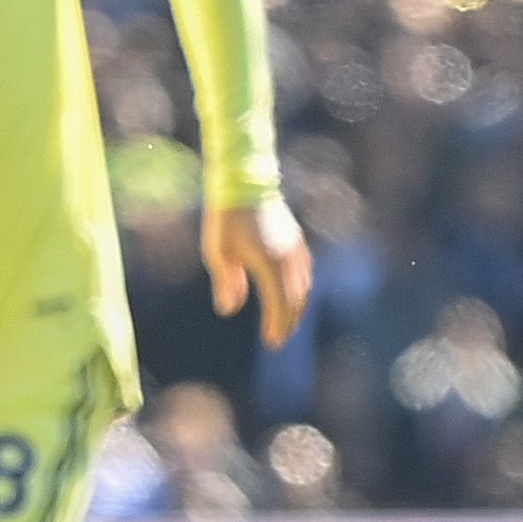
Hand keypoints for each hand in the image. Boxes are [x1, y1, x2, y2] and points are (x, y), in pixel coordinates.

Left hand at [201, 196, 314, 347]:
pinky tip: (292, 293)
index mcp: (271, 263)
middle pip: (296, 298)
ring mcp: (294, 246)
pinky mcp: (294, 238)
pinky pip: (303, 270)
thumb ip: (226, 283)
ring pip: (303, 285)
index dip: (278, 325)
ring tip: (286, 322)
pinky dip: (300, 288)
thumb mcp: (218, 252)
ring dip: (296, 306)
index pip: (280, 304)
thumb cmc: (226, 216)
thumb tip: (228, 310)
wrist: (243, 178)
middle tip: (279, 339)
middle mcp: (288, 257)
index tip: (272, 343)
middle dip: (289, 322)